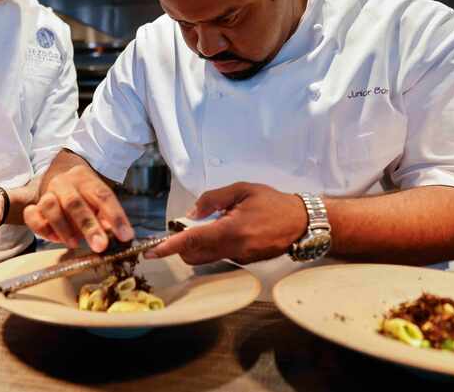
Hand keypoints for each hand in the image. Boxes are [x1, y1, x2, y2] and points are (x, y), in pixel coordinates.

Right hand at [23, 165, 133, 251]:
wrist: (62, 180)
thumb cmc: (85, 197)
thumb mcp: (100, 202)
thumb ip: (108, 218)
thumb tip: (122, 237)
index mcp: (87, 180)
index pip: (103, 196)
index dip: (116, 216)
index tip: (126, 236)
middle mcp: (65, 183)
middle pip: (75, 203)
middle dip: (88, 226)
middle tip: (100, 246)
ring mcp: (47, 193)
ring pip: (50, 206)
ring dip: (63, 228)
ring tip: (75, 244)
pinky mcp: (34, 205)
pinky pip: (31, 215)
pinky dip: (42, 228)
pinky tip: (54, 239)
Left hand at [147, 182, 307, 264]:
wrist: (301, 223)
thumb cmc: (272, 203)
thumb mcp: (241, 190)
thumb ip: (212, 199)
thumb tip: (191, 212)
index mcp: (231, 230)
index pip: (193, 240)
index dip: (169, 246)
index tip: (152, 251)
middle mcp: (233, 250)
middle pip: (193, 255)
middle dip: (181, 245)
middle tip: (184, 226)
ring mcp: (238, 259)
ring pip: (204, 258)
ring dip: (195, 246)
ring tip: (206, 224)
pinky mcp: (243, 262)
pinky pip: (217, 257)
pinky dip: (210, 246)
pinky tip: (222, 230)